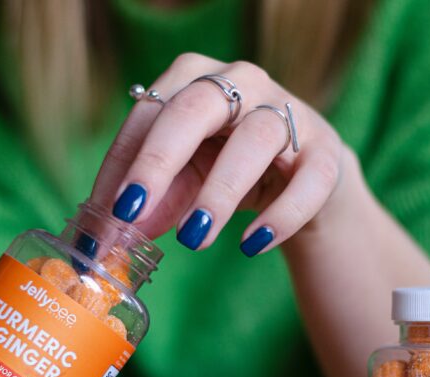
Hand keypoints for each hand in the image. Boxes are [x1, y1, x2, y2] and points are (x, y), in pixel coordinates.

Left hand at [88, 53, 351, 255]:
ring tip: (193, 237)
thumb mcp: (183, 181)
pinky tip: (250, 245)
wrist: (303, 180)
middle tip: (132, 211)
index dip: (125, 163)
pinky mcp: (325, 151)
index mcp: (194, 78)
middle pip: (196, 108)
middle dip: (158, 161)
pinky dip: (281, 215)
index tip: (107, 212)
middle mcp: (242, 82)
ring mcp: (289, 111)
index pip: (151, 113)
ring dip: (219, 190)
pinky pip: (309, 179)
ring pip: (256, 138)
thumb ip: (151, 202)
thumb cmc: (228, 169)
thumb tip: (104, 239)